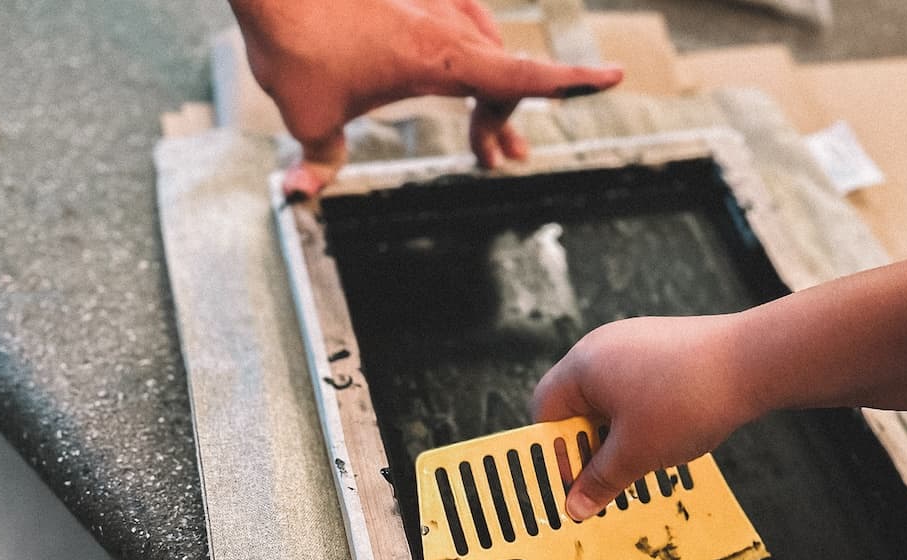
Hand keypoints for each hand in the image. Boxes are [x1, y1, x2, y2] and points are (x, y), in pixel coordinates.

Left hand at [229, 0, 622, 195]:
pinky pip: (459, 26)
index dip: (572, 83)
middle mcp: (447, 24)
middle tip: (501, 162)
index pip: (524, 76)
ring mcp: (432, 2)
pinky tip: (447, 76)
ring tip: (485, 140)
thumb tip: (299, 193)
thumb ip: (317, 159)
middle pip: (503, 77)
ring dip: (486, 94)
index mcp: (442, 58)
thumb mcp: (306, 117)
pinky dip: (464, 59)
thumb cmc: (292, 41)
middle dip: (504, 124)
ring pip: (483, 51)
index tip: (614, 77)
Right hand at [532, 315, 764, 519]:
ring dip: (619, 436)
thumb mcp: (635, 454)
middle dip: (591, 447)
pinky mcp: (664, 347)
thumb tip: (574, 508)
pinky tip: (668, 437)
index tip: (579, 483)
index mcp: (582, 366)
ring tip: (643, 463)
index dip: (557, 453)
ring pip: (611, 401)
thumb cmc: (685, 402)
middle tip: (610, 481)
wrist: (754, 362)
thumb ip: (599, 482)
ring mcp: (635, 343)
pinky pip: (638, 388)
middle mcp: (603, 347)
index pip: (545, 412)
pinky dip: (643, 417)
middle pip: (577, 406)